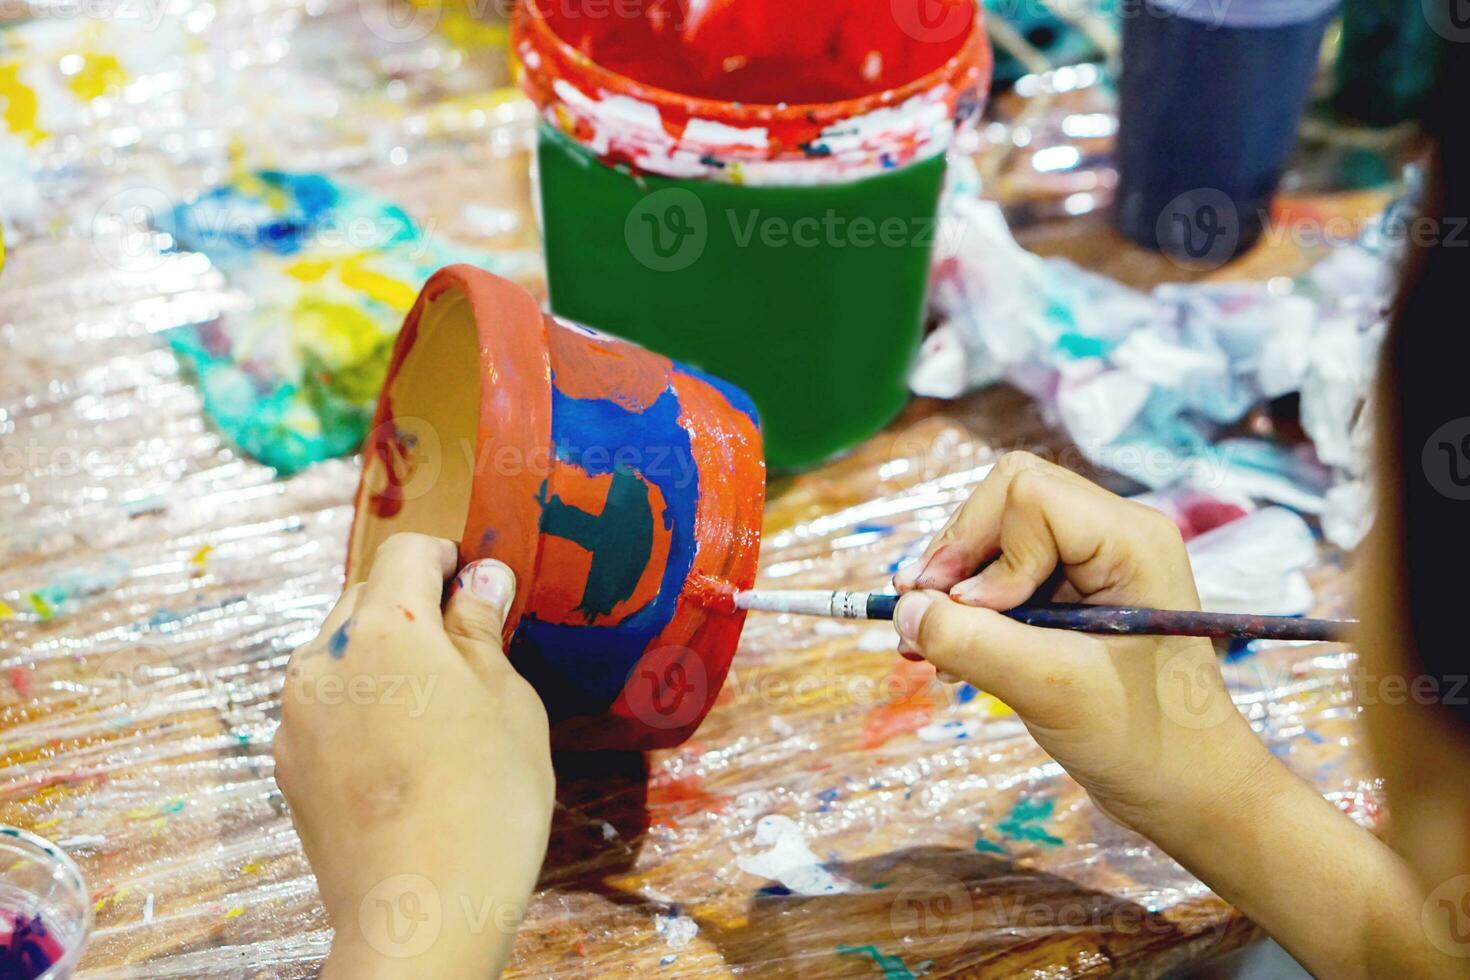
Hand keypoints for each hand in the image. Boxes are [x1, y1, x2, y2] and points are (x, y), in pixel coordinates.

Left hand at [275, 533, 553, 978]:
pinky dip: (359, 707)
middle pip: (365, 598)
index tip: (476, 583)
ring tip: (433, 709)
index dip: (447, 557)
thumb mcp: (508, 700)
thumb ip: (483, 629)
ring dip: (381, 657)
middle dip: (412, 607)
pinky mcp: (287, 766)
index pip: (407, 553)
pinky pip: (324, 708)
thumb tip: (481, 577)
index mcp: (385, 627)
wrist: (422, 910)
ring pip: (339, 654)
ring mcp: (296, 716)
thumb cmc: (486, 797)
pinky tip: (401, 753)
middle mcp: (324, 659)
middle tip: (466, 651)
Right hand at [892, 453, 1276, 839]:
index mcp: (1130, 541)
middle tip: (924, 615)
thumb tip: (905, 609)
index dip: (984, 548)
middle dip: (957, 556)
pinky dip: (969, 608)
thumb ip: (972, 643)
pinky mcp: (1073, 593)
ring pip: (996, 534)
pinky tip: (952, 650)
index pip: (1027, 494)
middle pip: (1005, 499)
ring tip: (929, 643)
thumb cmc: (1144, 741)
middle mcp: (1113, 535)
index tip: (970, 614)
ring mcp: (1093, 562)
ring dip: (955, 586)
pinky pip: (1003, 572)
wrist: (1189, 791)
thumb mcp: (1050, 690)